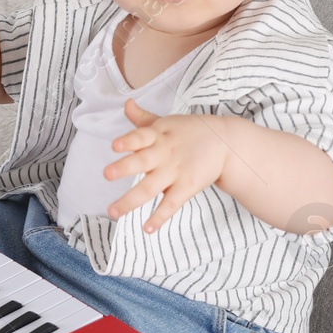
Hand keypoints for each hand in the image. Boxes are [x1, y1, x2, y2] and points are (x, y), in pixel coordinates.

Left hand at [103, 99, 227, 233]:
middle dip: (124, 167)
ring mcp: (176, 172)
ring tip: (113, 212)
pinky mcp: (187, 187)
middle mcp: (164, 153)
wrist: (226, 143)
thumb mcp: (166, 123)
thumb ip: (143, 118)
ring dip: (130, 200)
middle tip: (106, 174)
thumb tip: (127, 103)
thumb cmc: (190, 132)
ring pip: (150, 188)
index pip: (141, 136)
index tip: (115, 145)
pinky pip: (171, 204)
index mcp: (158, 135)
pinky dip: (159, 217)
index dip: (128, 140)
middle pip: (142, 161)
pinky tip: (146, 229)